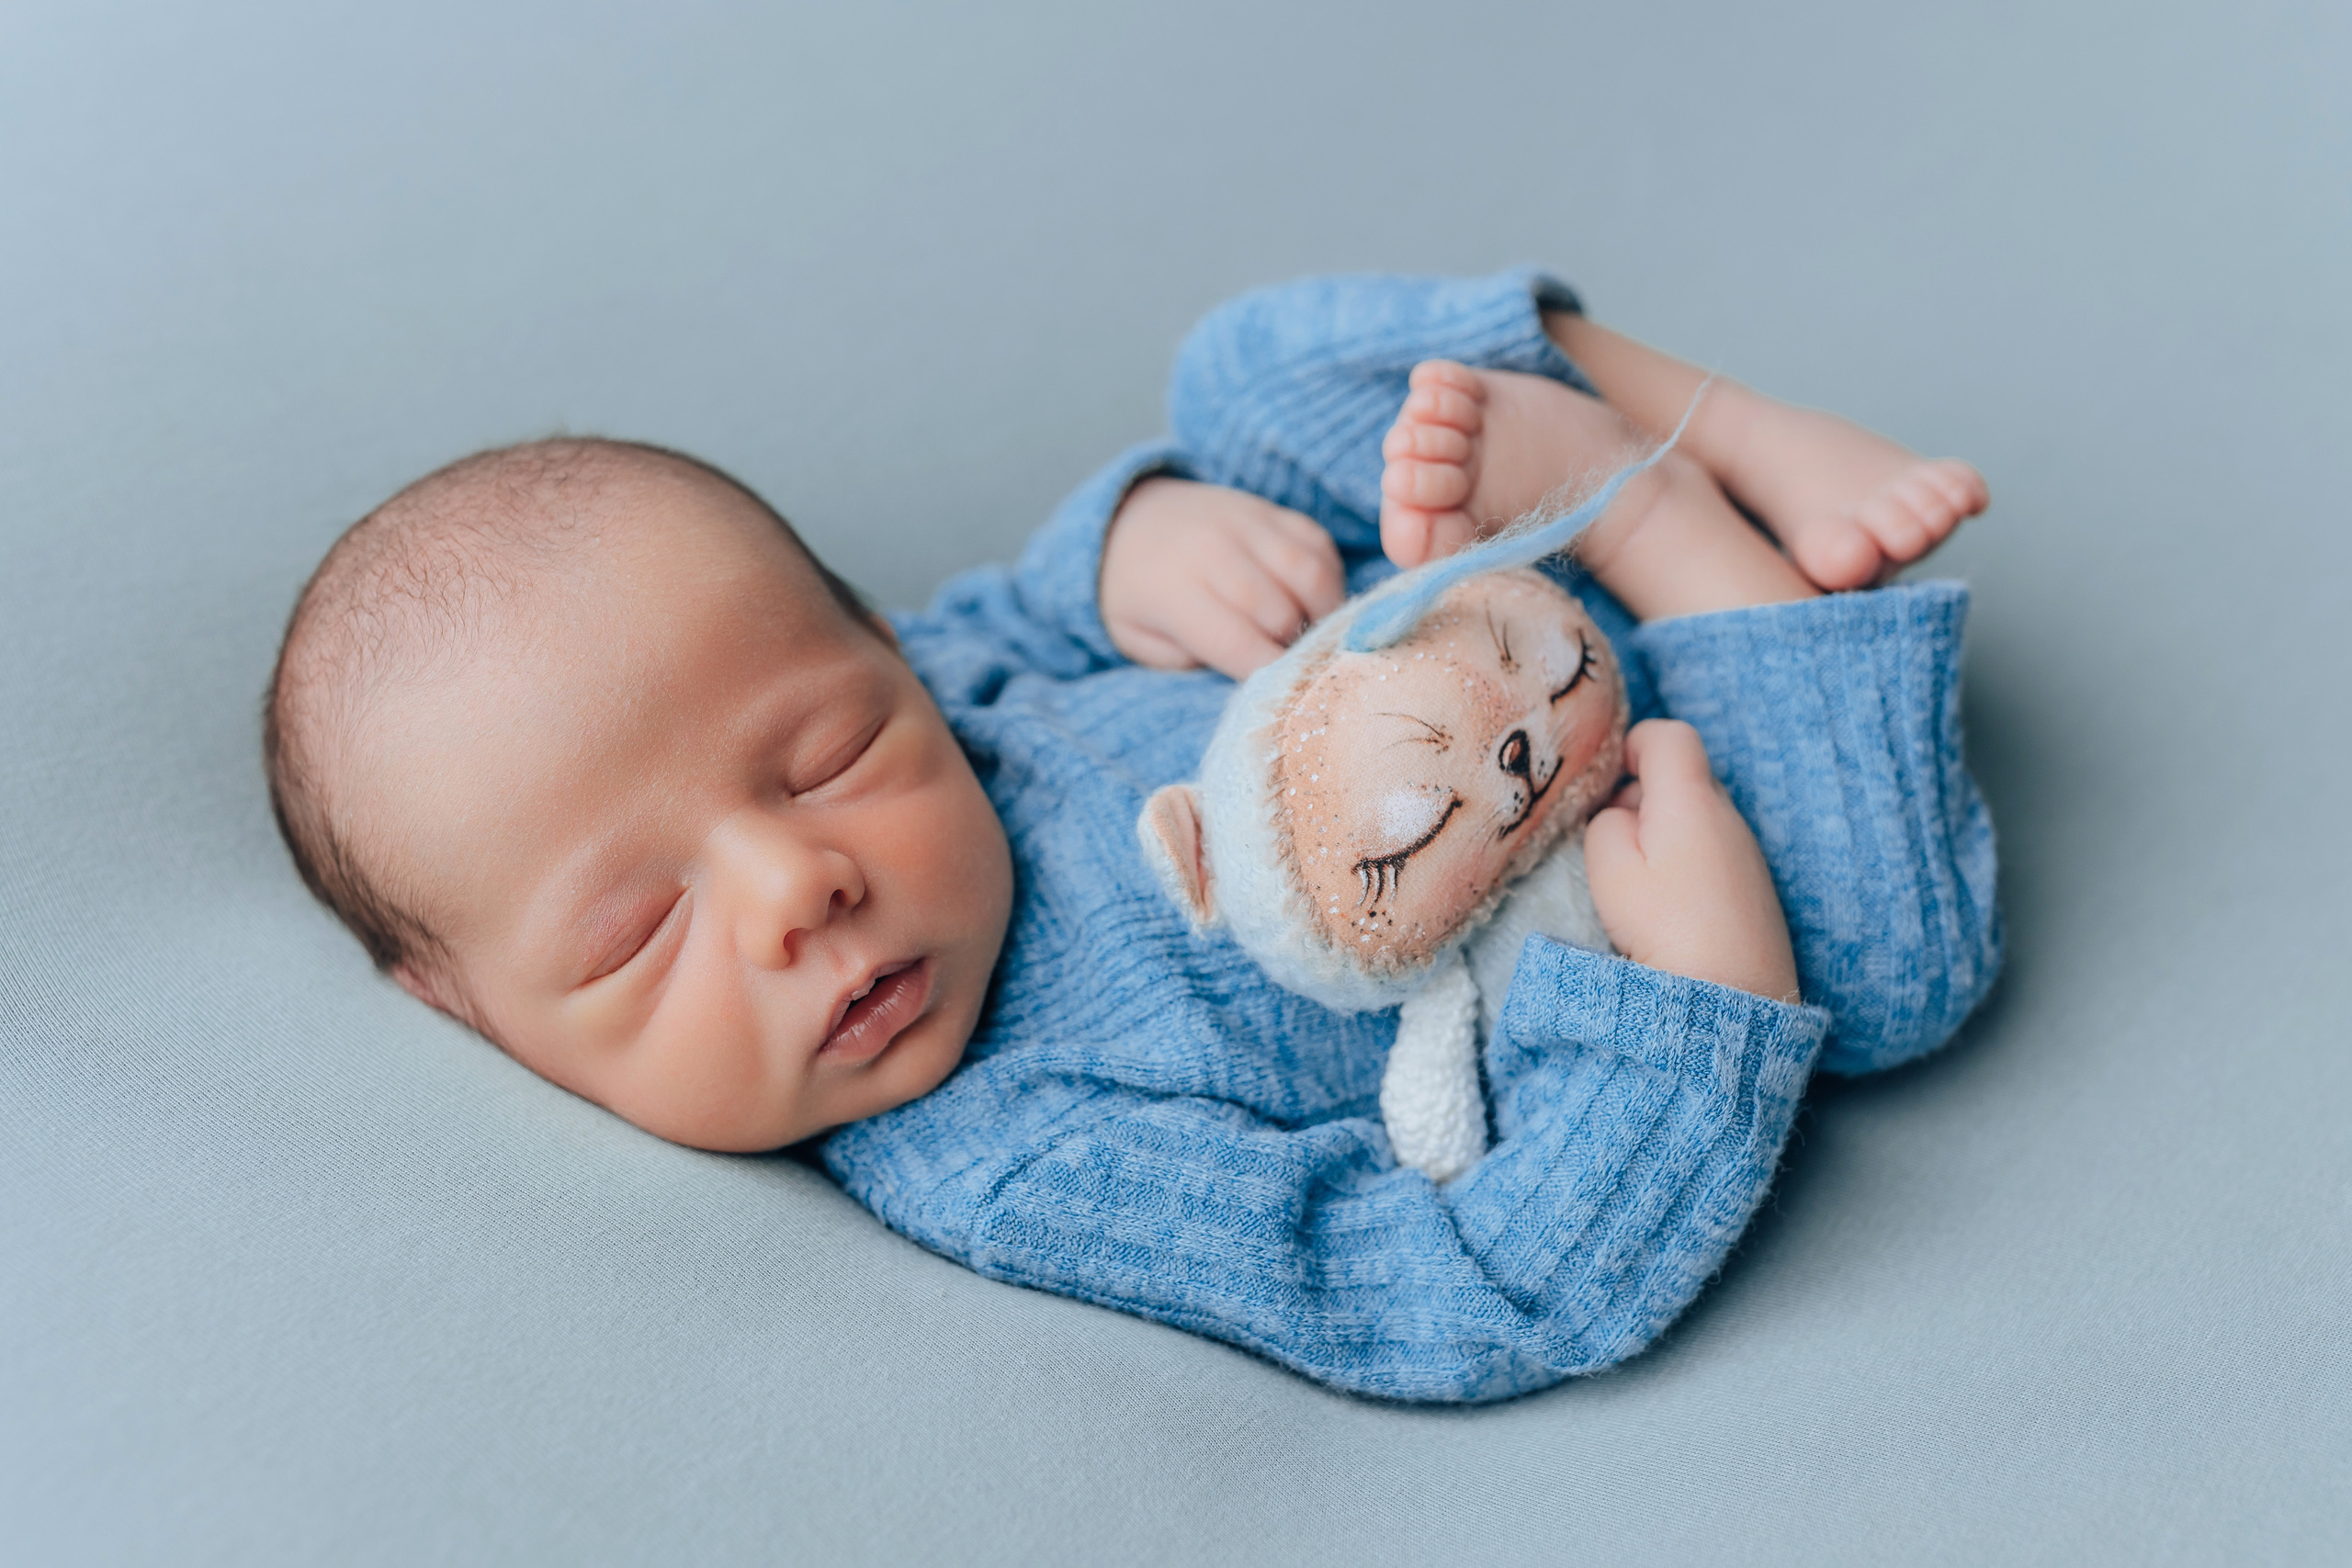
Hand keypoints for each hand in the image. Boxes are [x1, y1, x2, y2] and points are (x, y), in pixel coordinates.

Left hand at [1100, 477, 1344, 679]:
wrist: (1130, 519)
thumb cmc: (1138, 595)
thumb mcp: (1140, 642)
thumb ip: (1189, 663)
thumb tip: (1248, 672)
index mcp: (1173, 594)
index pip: (1238, 644)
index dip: (1270, 675)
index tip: (1284, 694)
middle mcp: (1213, 552)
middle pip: (1280, 613)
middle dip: (1293, 647)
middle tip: (1292, 663)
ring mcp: (1245, 524)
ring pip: (1309, 575)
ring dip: (1323, 614)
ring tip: (1313, 633)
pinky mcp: (1271, 511)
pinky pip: (1319, 545)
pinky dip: (1328, 578)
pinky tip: (1312, 600)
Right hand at [1583, 719, 1798, 1000]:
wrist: (1730, 997)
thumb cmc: (1664, 927)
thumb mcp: (1608, 868)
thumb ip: (1605, 823)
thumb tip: (1619, 814)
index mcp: (1691, 798)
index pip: (1670, 735)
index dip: (1633, 744)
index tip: (1608, 781)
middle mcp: (1728, 815)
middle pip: (1682, 778)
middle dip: (1643, 798)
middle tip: (1614, 844)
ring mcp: (1748, 852)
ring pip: (1697, 818)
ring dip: (1665, 835)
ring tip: (1643, 886)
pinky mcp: (1756, 888)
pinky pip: (1715, 854)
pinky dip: (1688, 865)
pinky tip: (1674, 910)